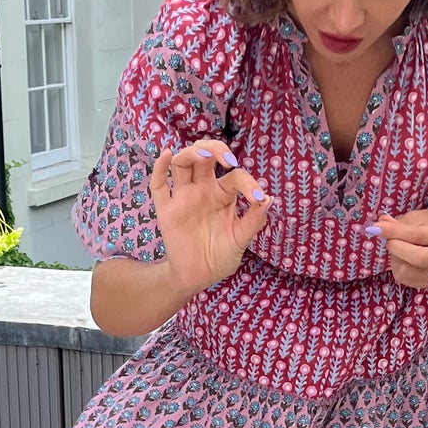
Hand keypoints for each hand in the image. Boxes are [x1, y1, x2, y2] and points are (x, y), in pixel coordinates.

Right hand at [150, 137, 272, 296]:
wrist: (197, 277)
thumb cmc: (220, 257)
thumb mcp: (241, 240)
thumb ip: (254, 220)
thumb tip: (269, 198)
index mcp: (223, 195)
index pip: (236, 177)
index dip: (248, 183)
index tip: (257, 198)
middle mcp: (203, 190)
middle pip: (204, 157)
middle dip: (215, 149)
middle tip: (229, 160)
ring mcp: (183, 198)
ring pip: (182, 163)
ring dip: (192, 153)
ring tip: (205, 156)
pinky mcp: (166, 210)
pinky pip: (158, 184)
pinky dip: (160, 167)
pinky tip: (166, 154)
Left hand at [374, 206, 427, 290]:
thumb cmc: (426, 224)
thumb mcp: (413, 218)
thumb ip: (396, 224)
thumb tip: (376, 227)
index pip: (417, 235)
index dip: (394, 232)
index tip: (376, 228)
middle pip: (417, 258)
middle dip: (396, 248)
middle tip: (390, 240)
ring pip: (406, 271)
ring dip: (395, 258)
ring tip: (399, 249)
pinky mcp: (426, 282)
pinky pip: (403, 279)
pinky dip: (397, 268)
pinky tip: (402, 259)